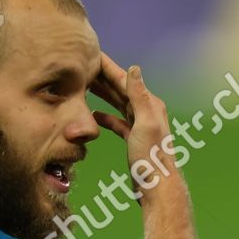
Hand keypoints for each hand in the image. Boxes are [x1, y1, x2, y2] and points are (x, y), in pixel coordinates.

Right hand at [90, 52, 173, 180]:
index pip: (124, 79)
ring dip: (102, 94)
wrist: (156, 187)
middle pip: (120, 89)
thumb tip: (134, 68)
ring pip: (118, 104)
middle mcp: (147, 112)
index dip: (107, 65)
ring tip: (84, 85)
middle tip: (81, 65)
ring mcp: (140, 126)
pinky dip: (106, 117)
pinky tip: (93, 115)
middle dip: (102, 76)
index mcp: (150, 104)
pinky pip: (118, 123)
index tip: (90, 52)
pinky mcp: (134, 140)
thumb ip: (140, 96)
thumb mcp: (145, 123)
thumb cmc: (152, 157)